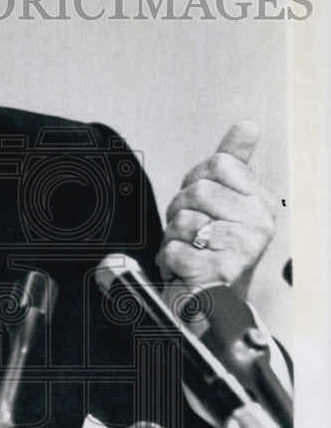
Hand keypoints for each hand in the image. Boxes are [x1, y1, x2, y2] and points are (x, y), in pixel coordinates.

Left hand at [156, 121, 276, 298]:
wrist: (208, 302)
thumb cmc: (210, 250)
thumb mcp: (221, 201)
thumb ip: (233, 163)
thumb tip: (248, 125)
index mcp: (259, 202)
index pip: (218, 164)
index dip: (195, 181)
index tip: (199, 205)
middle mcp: (259, 224)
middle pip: (199, 191)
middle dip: (180, 211)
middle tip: (189, 234)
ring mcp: (244, 249)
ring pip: (186, 220)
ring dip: (173, 238)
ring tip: (188, 252)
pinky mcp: (221, 273)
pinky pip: (175, 249)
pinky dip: (169, 259)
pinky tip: (183, 269)